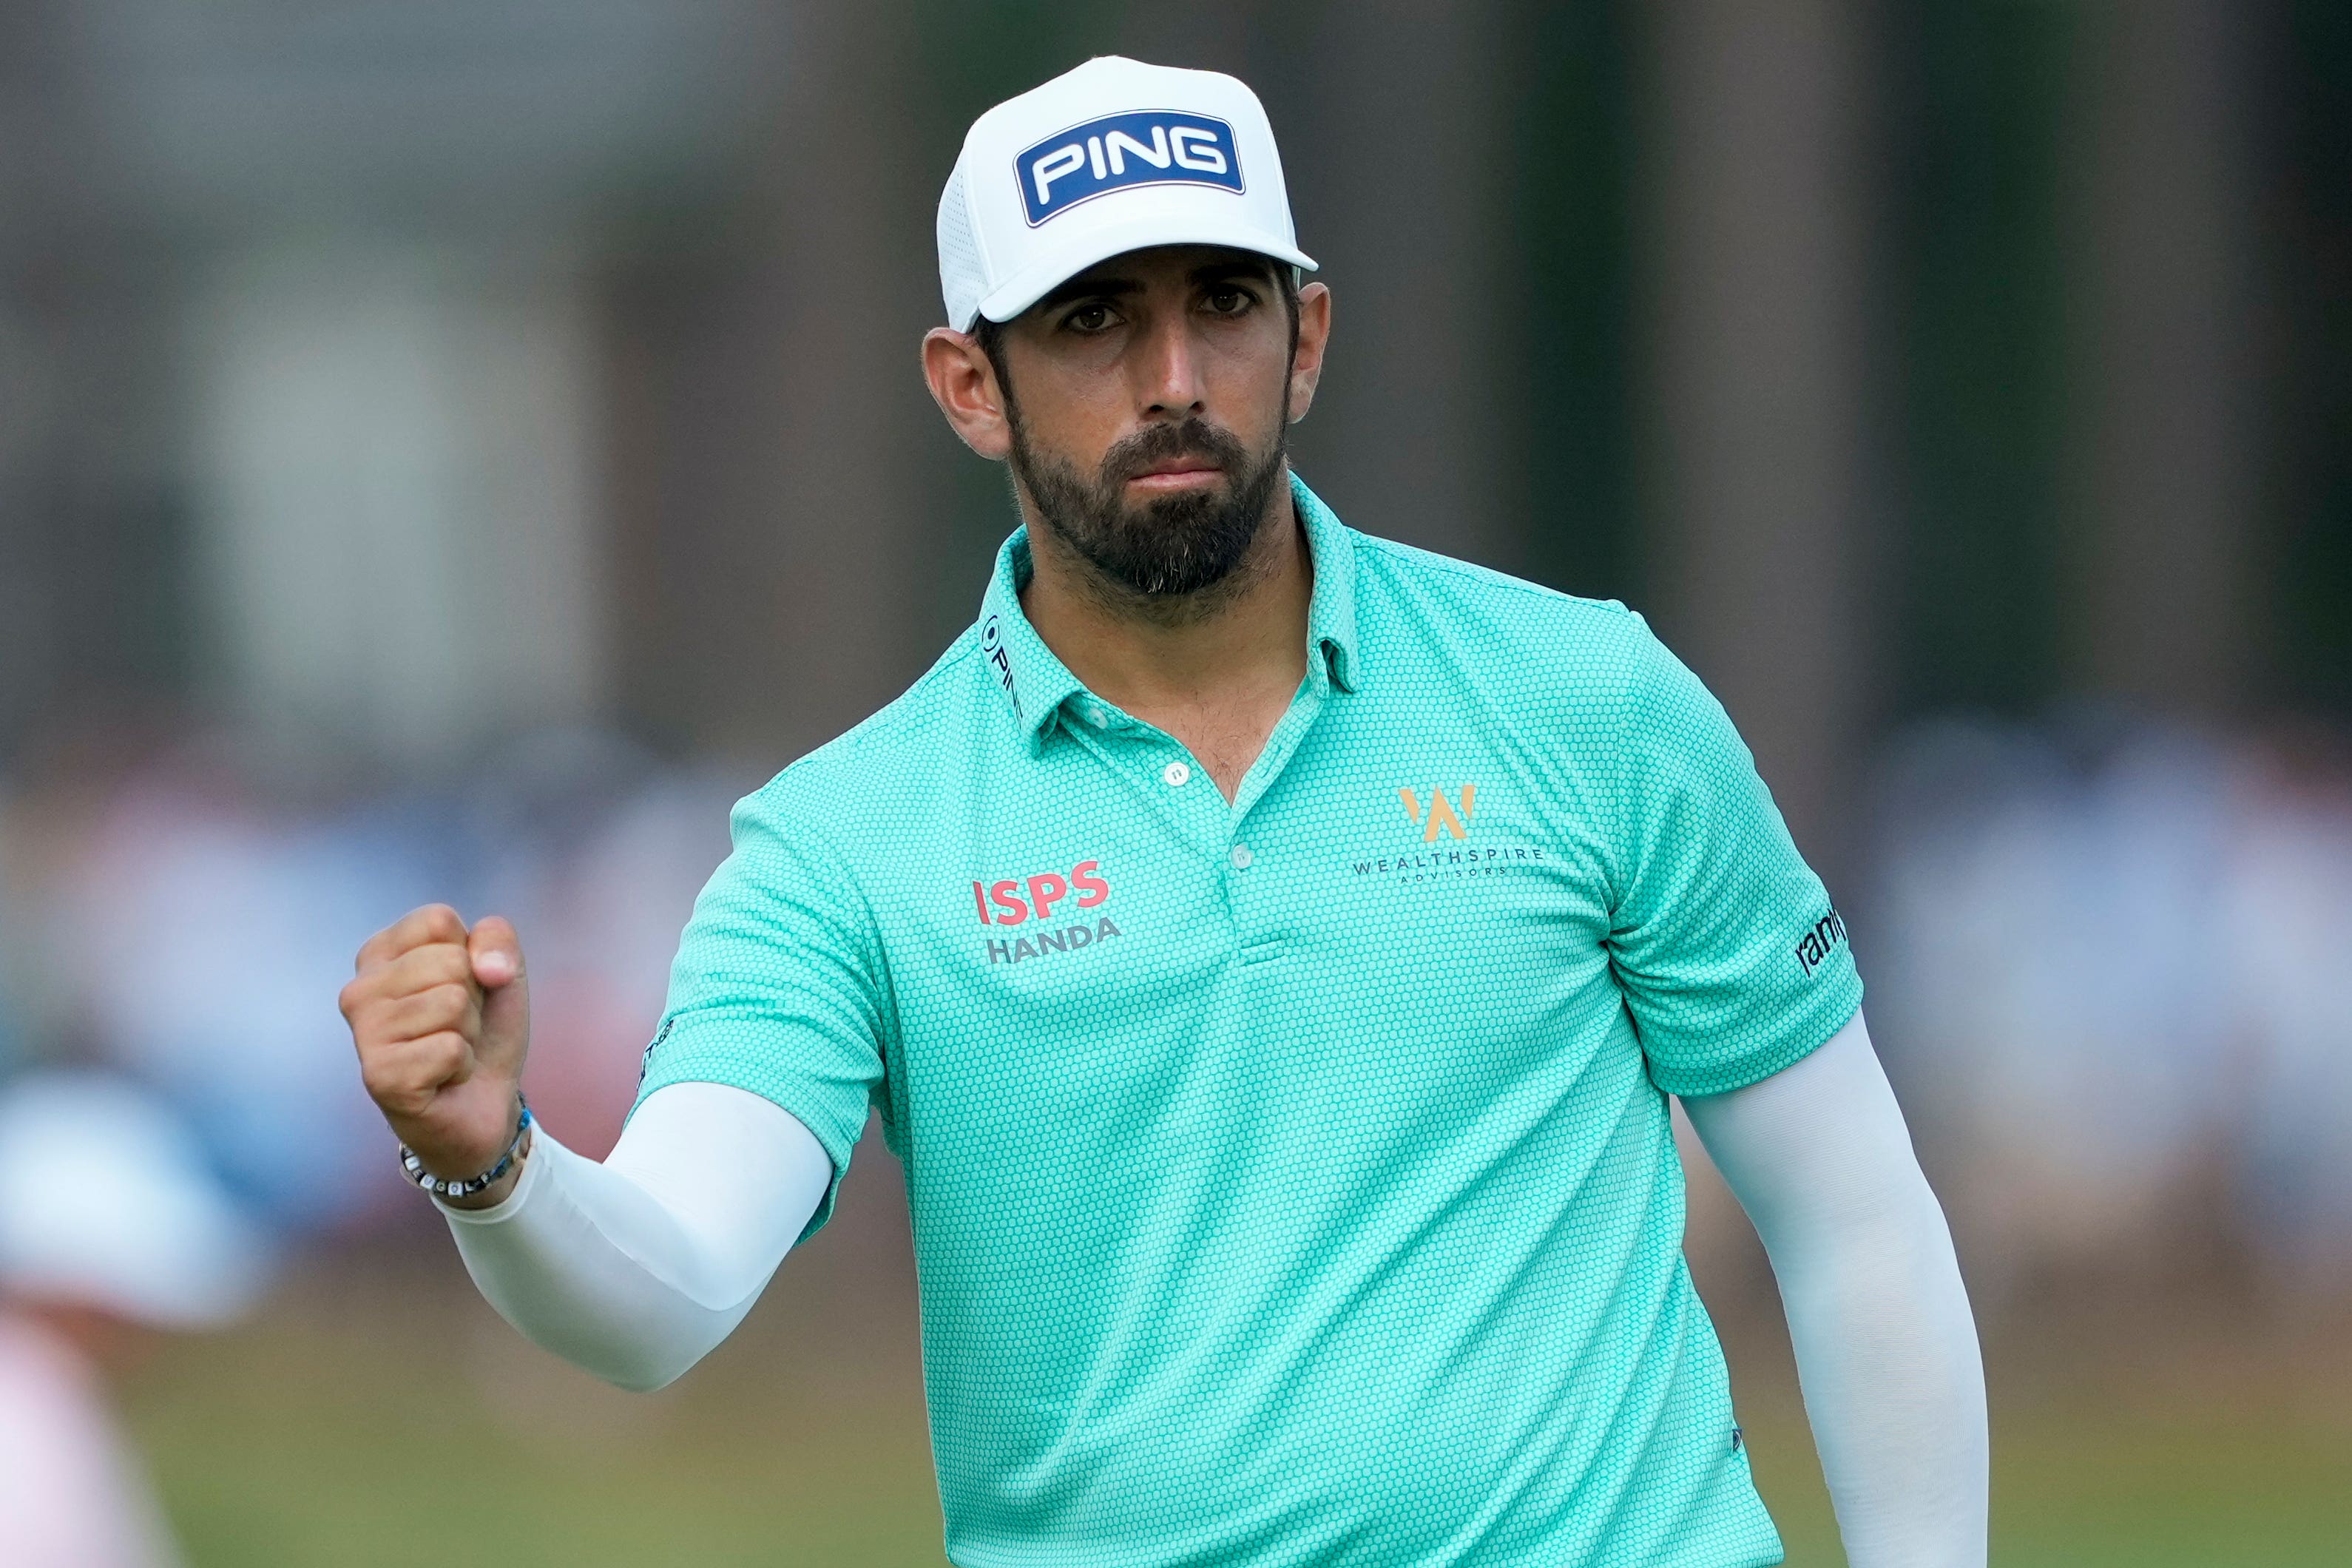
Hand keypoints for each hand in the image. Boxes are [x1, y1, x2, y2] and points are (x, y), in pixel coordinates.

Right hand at [340, 904, 529, 1194]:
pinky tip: (444, 1078)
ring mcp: (363, 1034)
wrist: (485, 1103)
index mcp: (379, 953)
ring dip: (469, 1033)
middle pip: (450, 962)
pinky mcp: (379, 1076)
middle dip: (474, 999)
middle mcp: (359, 990)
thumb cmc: (483, 1031)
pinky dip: (463, 1065)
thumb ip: (497, 938)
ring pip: (453, 1003)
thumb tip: (486, 967)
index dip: (472, 955)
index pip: (438, 921)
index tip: (462, 988)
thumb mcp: (502, 970)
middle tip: (457, 1028)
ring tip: (450, 1052)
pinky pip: (451, 1048)